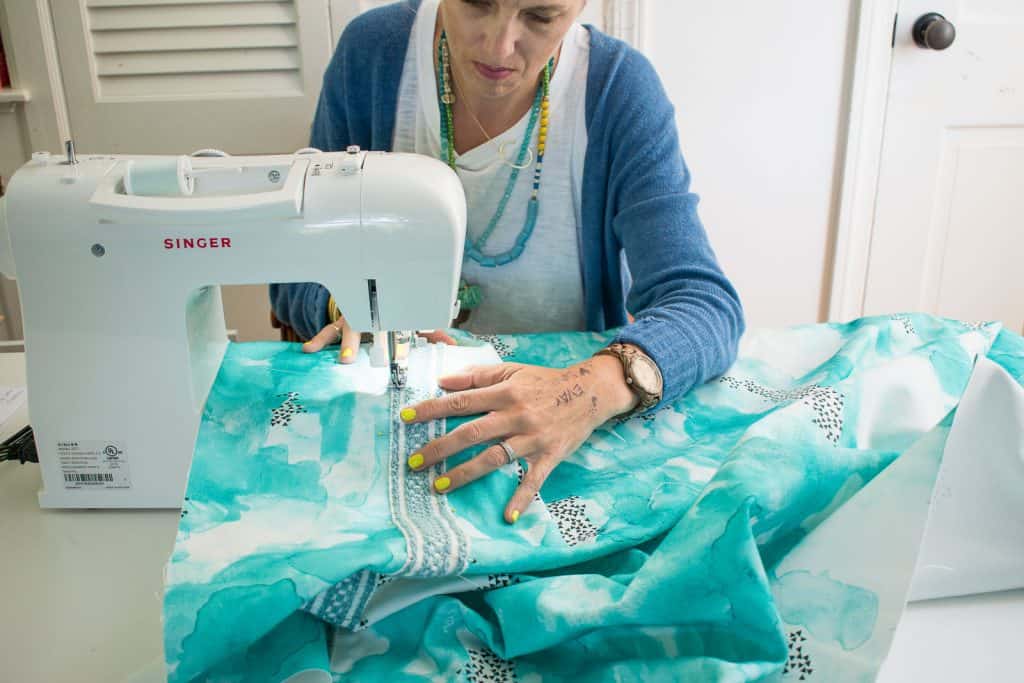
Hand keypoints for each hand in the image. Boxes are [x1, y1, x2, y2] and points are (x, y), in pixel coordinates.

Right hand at [301, 310, 456, 363]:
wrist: (374, 291)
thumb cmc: (394, 312)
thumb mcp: (412, 320)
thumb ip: (432, 332)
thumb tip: (452, 344)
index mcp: (389, 312)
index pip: (390, 320)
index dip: (392, 334)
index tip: (393, 347)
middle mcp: (369, 314)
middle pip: (359, 324)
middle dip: (352, 341)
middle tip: (347, 360)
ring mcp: (352, 318)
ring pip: (341, 327)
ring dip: (329, 340)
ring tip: (315, 350)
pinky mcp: (340, 324)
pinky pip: (327, 332)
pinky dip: (317, 341)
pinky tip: (307, 350)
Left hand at [400, 355, 638, 522]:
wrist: (590, 391)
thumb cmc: (546, 382)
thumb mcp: (513, 370)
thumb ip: (478, 376)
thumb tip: (443, 381)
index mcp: (505, 392)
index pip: (461, 401)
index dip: (432, 409)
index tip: (406, 417)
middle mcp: (516, 415)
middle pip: (471, 432)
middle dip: (440, 448)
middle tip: (415, 462)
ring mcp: (532, 438)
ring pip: (494, 458)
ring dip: (466, 473)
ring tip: (440, 486)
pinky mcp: (549, 456)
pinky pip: (533, 480)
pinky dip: (522, 498)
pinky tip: (508, 516)